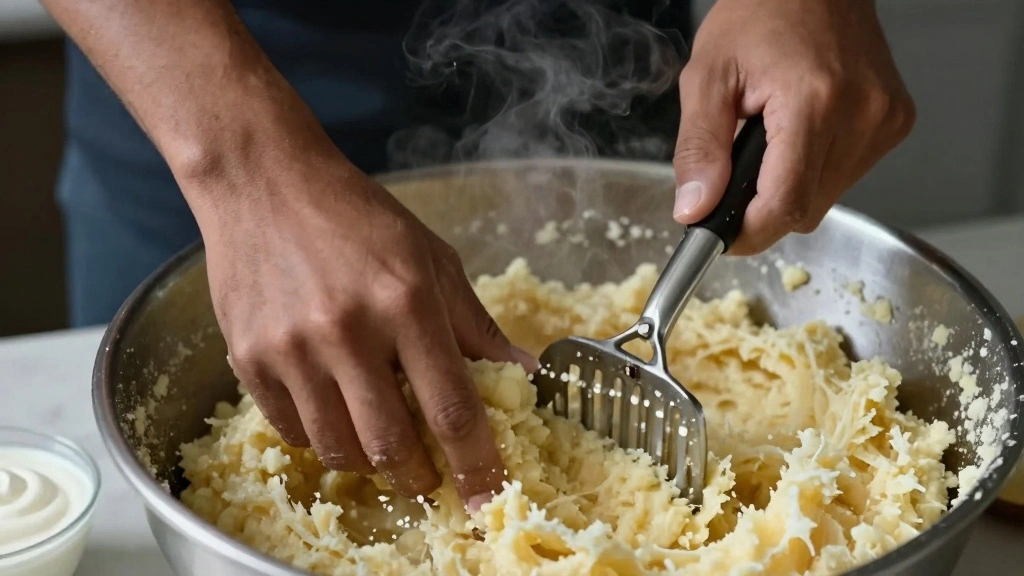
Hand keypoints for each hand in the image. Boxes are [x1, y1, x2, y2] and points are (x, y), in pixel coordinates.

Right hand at [193, 145, 536, 510]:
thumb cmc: (357, 217)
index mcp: (406, 301)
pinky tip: (334, 408)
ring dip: (369, 460)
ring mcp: (292, 349)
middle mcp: (348, 330)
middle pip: (392, 446)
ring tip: (379, 436)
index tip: (487, 496)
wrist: (263, 182)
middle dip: (419, 476)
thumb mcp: (431, 257)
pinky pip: (294, 431)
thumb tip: (522, 374)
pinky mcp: (249, 359)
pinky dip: (322, 436)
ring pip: (339, 449)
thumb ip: (475, 325)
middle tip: (428, 474)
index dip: (476, 464)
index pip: (451, 408)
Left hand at [671, 0, 914, 253]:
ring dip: (789, 189)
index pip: (785, 205)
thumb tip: (695, 209)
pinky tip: (799, 135)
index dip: (748, 232)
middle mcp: (861, 115)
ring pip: (825, 199)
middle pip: (805, 210)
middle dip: (762, 208)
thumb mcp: (707, 77)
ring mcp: (884, 120)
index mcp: (814, 103)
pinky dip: (815, 171)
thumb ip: (699, 149)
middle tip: (733, 177)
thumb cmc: (760, 13)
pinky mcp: (895, 122)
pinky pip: (846, 176)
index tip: (719, 235)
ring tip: (769, 142)